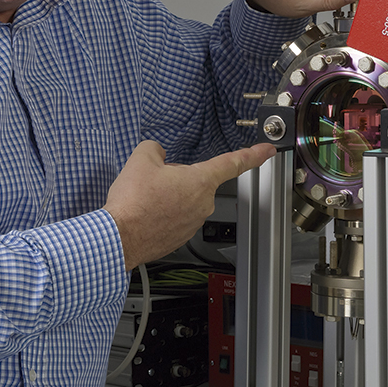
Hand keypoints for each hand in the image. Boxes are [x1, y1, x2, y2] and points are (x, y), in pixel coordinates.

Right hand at [104, 140, 276, 270]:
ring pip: (184, 200)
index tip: (267, 150)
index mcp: (200, 181)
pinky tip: (146, 212)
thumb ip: (154, 148)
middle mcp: (202, 204)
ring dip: (169, 197)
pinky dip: (163, 213)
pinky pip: (175, 217)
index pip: (234, 163)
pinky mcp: (180, 237)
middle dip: (178, 178)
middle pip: (197, 181)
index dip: (253, 154)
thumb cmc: (133, 203)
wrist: (120, 238)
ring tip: (146, 200)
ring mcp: (193, 223)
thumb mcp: (141, 160)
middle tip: (153, 180)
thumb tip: (156, 153)